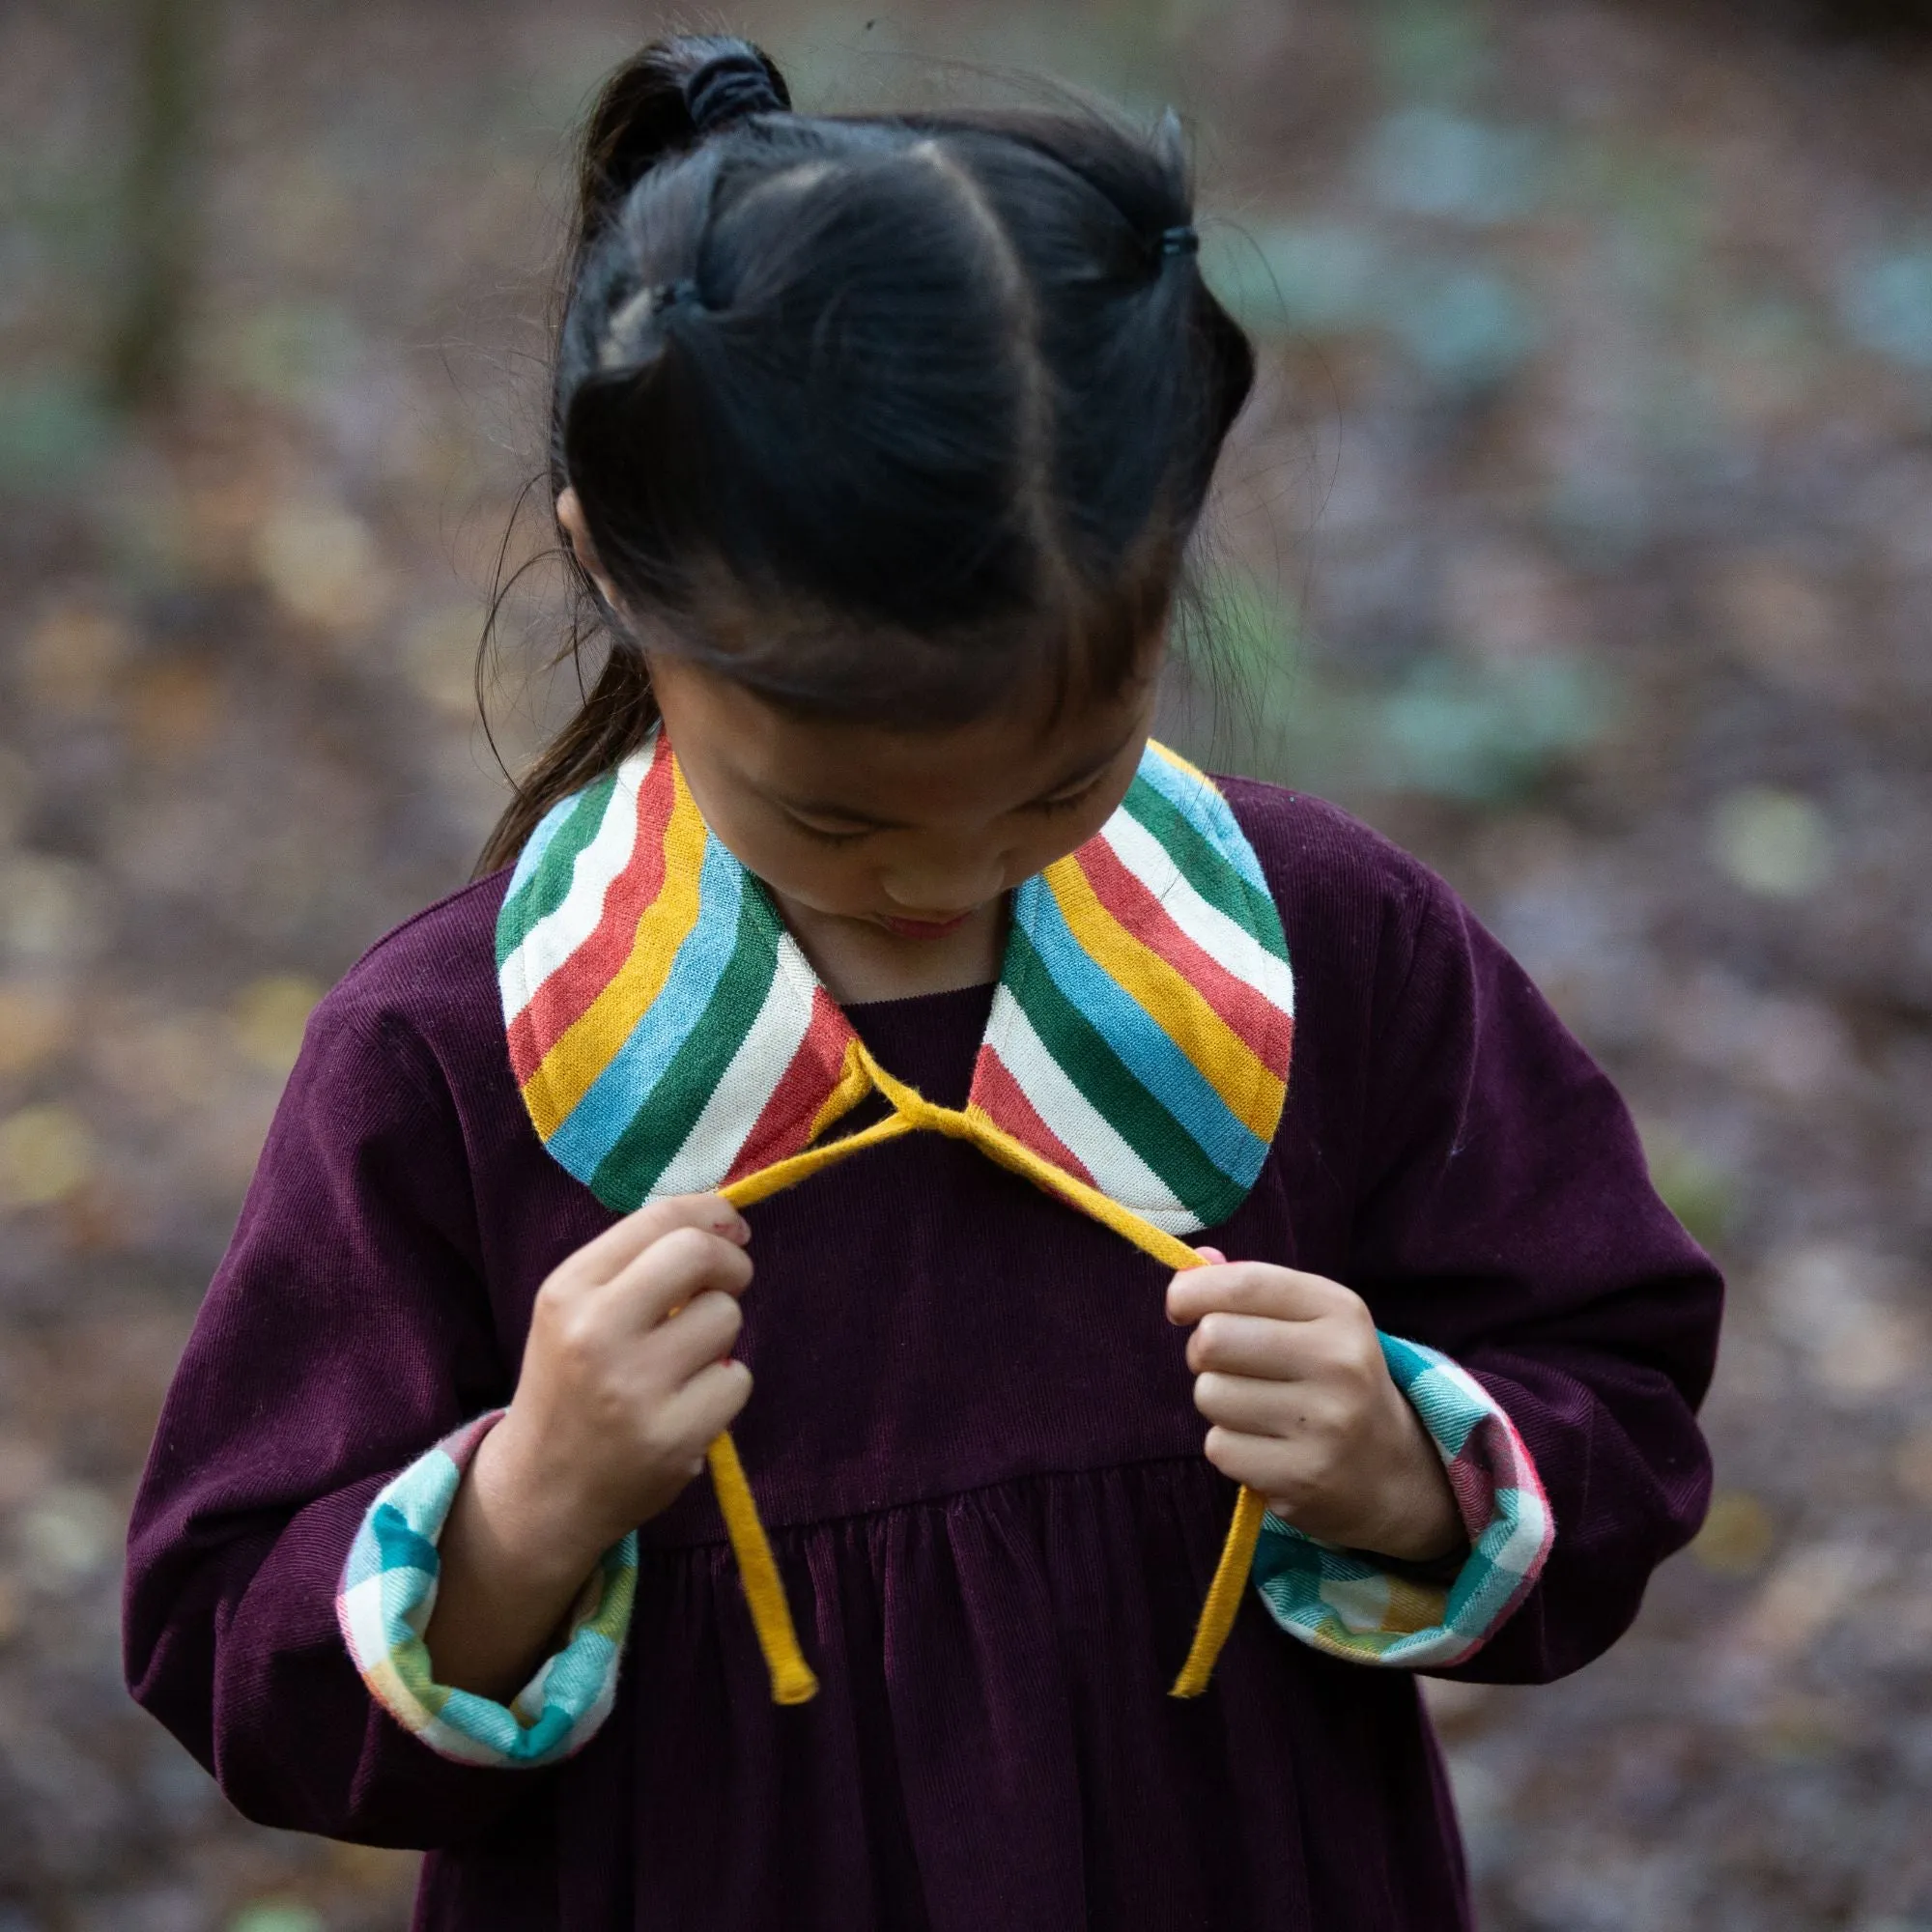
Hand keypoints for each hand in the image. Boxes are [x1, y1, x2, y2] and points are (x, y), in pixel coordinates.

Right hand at [487, 1193, 756, 1560]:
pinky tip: (685, 1406)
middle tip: (726, 1284)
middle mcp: (595, 1332)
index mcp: (569, 1290)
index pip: (659, 1219)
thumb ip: (639, 1262)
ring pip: (726, 1317)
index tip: (732, 1229)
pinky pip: (737, 1379)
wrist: (542, 1490)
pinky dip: (723, 1388)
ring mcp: (633, 1388)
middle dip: (730, 1262)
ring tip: (681, 1363)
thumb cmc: (574, 1383)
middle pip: (699, 1254)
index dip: (712, 1214)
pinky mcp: (672, 1437)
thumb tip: (729, 1222)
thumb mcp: (577, 1311)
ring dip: (720, 1334)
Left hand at [1165, 1253, 1464, 1565]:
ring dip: (1218, 1402)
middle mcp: (1339, 1362)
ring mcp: (1324, 1423)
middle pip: (1213, 1339)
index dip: (1193, 1290)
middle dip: (1204, 1352)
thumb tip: (1192, 1265)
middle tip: (1229, 1365)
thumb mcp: (1312, 1321)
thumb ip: (1251, 1288)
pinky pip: (1219, 1447)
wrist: (1393, 1470)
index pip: (1244, 1284)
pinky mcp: (1303, 1477)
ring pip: (1210, 1395)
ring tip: (1257, 1409)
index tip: (1181, 1304)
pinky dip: (1229, 1446)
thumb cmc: (1333, 1379)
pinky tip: (1266, 1446)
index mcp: (1340, 1311)